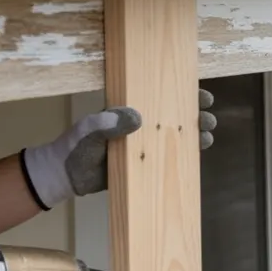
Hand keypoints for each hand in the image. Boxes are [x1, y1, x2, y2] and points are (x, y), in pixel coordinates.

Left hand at [21, 89, 216, 208]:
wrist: (64, 177)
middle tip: (207, 118)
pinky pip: (168, 158)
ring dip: (195, 135)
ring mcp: (144, 145)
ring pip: (176, 136)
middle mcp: (140, 125)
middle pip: (175, 116)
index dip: (183, 94)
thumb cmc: (74, 149)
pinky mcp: (144, 164)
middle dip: (195, 115)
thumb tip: (136, 117)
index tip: (201, 95)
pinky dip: (184, 156)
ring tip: (207, 137)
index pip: (160, 96)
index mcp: (128, 111)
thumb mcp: (87, 131)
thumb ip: (107, 124)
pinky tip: (197, 156)